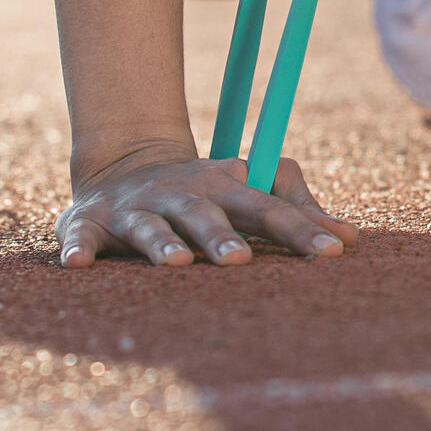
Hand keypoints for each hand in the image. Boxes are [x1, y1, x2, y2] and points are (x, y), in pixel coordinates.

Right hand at [56, 142, 357, 267]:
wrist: (125, 166)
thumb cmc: (205, 193)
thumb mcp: (248, 191)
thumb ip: (296, 210)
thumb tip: (353, 238)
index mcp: (225, 187)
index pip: (269, 208)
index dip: (301, 229)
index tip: (335, 251)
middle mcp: (182, 195)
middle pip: (206, 215)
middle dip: (222, 238)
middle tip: (241, 261)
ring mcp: (137, 209)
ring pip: (150, 227)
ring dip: (161, 244)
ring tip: (176, 263)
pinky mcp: (92, 223)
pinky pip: (84, 237)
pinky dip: (78, 247)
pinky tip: (77, 264)